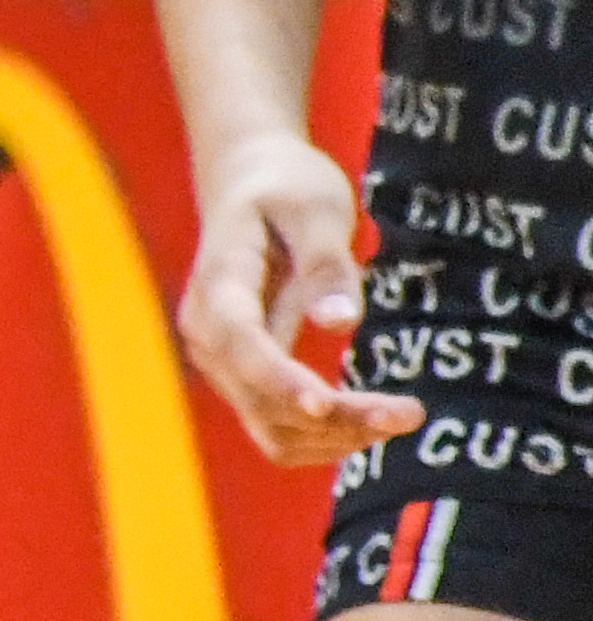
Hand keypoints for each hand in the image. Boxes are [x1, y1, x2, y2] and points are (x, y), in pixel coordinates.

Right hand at [176, 131, 419, 466]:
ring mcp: (222, 363)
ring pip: (270, 426)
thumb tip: (341, 323)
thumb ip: (326, 264)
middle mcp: (208, 337)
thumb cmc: (285, 189)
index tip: (326, 405)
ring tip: (402, 416)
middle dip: (334, 418)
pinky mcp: (245, 376)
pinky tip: (372, 419)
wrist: (249, 183)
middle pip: (261, 400)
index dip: (279, 380)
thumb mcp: (314, 209)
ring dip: (334, 437)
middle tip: (412, 412)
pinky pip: (277, 425)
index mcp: (217, 288)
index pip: (241, 345)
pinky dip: (323, 436)